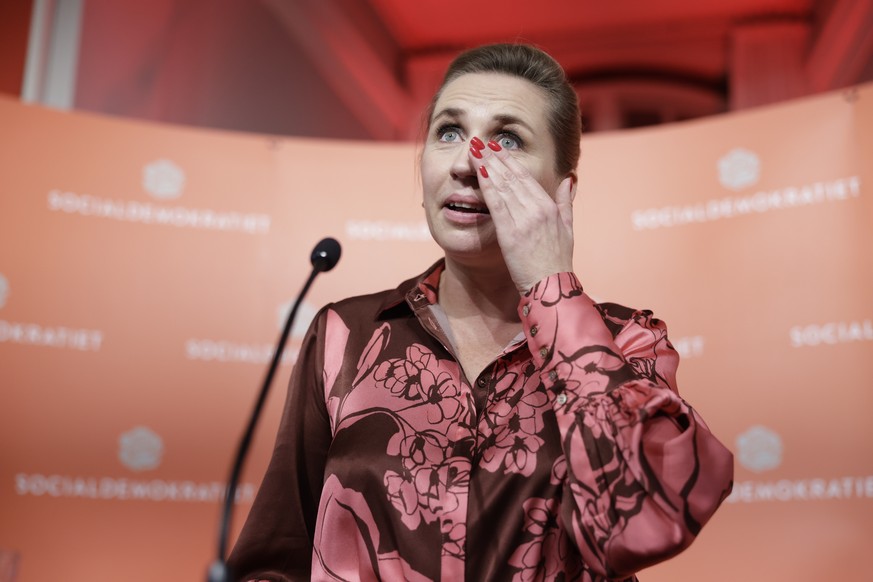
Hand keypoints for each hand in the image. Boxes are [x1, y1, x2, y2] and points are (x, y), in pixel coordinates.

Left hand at [471, 140, 575, 293]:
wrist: (552, 287)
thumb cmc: (557, 262)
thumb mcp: (568, 229)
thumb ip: (565, 202)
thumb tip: (568, 179)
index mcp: (549, 207)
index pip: (526, 177)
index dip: (509, 161)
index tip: (497, 148)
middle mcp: (537, 209)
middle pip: (512, 176)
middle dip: (494, 157)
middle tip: (479, 142)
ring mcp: (524, 219)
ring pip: (502, 185)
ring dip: (487, 165)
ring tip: (474, 150)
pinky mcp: (510, 232)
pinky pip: (496, 203)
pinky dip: (487, 185)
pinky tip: (478, 171)